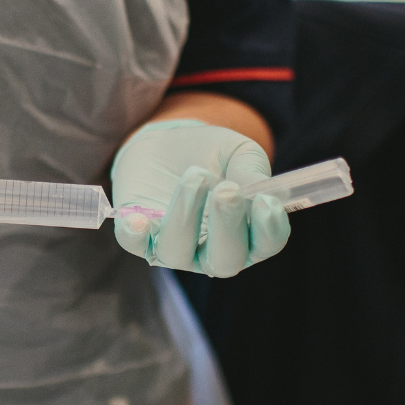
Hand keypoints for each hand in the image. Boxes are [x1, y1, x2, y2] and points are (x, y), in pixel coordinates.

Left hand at [111, 119, 289, 276]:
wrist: (166, 143)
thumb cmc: (211, 155)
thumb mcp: (239, 152)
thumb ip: (252, 170)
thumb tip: (265, 192)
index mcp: (246, 235)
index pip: (265, 246)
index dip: (270, 230)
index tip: (266, 201)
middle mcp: (210, 251)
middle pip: (224, 261)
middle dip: (227, 227)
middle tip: (227, 190)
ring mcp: (173, 247)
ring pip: (177, 251)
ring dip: (186, 215)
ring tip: (195, 175)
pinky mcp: (138, 235)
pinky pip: (134, 243)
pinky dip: (135, 234)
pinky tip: (138, 219)